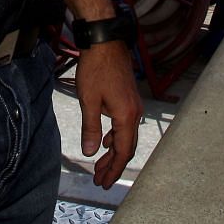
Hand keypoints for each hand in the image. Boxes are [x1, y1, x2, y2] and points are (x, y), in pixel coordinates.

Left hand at [73, 40, 141, 187]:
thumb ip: (91, 128)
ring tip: (100, 165)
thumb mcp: (89, 100)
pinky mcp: (128, 98)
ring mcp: (133, 105)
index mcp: (126, 116)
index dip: (113, 169)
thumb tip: (90, 152)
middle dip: (113, 165)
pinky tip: (105, 140)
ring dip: (113, 152)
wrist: (105, 41)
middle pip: (126, 147)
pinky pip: (125, 125)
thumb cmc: (96, 69)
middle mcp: (134, 113)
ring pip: (125, 136)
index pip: (121, 151)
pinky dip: (115, 137)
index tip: (103, 182)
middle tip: (99, 179)